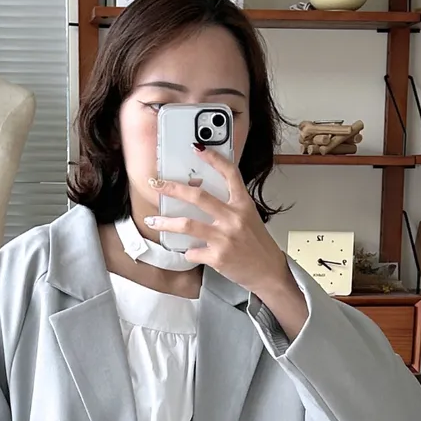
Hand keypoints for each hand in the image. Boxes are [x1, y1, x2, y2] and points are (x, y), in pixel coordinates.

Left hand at [146, 145, 290, 298]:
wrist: (268, 272)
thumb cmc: (257, 245)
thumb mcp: (249, 218)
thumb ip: (228, 207)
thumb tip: (199, 198)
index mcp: (243, 204)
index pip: (229, 174)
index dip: (213, 159)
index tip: (197, 149)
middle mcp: (233, 218)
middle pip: (198, 196)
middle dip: (172, 188)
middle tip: (156, 185)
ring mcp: (224, 238)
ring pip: (187, 225)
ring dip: (165, 223)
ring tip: (152, 221)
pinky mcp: (217, 257)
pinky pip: (192, 252)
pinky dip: (188, 253)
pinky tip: (190, 252)